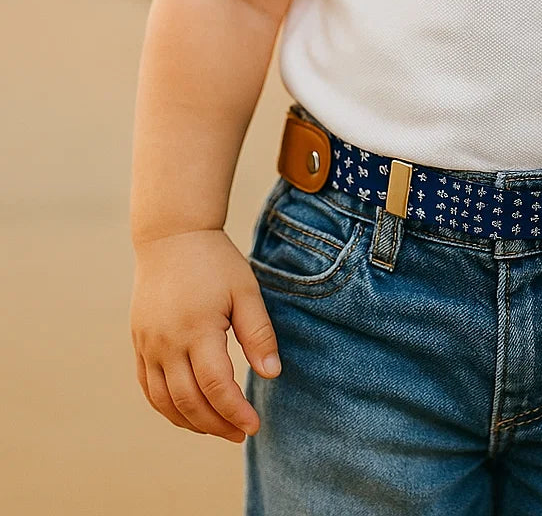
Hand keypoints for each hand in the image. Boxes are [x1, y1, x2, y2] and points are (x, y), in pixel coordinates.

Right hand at [130, 229, 280, 441]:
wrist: (172, 238)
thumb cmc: (216, 262)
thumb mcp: (246, 292)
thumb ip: (258, 333)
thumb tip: (272, 374)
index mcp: (197, 330)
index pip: (216, 386)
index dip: (235, 411)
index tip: (254, 425)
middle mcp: (167, 343)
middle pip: (188, 401)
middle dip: (216, 424)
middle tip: (241, 433)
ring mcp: (148, 345)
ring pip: (164, 402)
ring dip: (191, 422)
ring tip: (219, 429)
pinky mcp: (139, 343)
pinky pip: (149, 388)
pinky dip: (167, 408)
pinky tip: (188, 413)